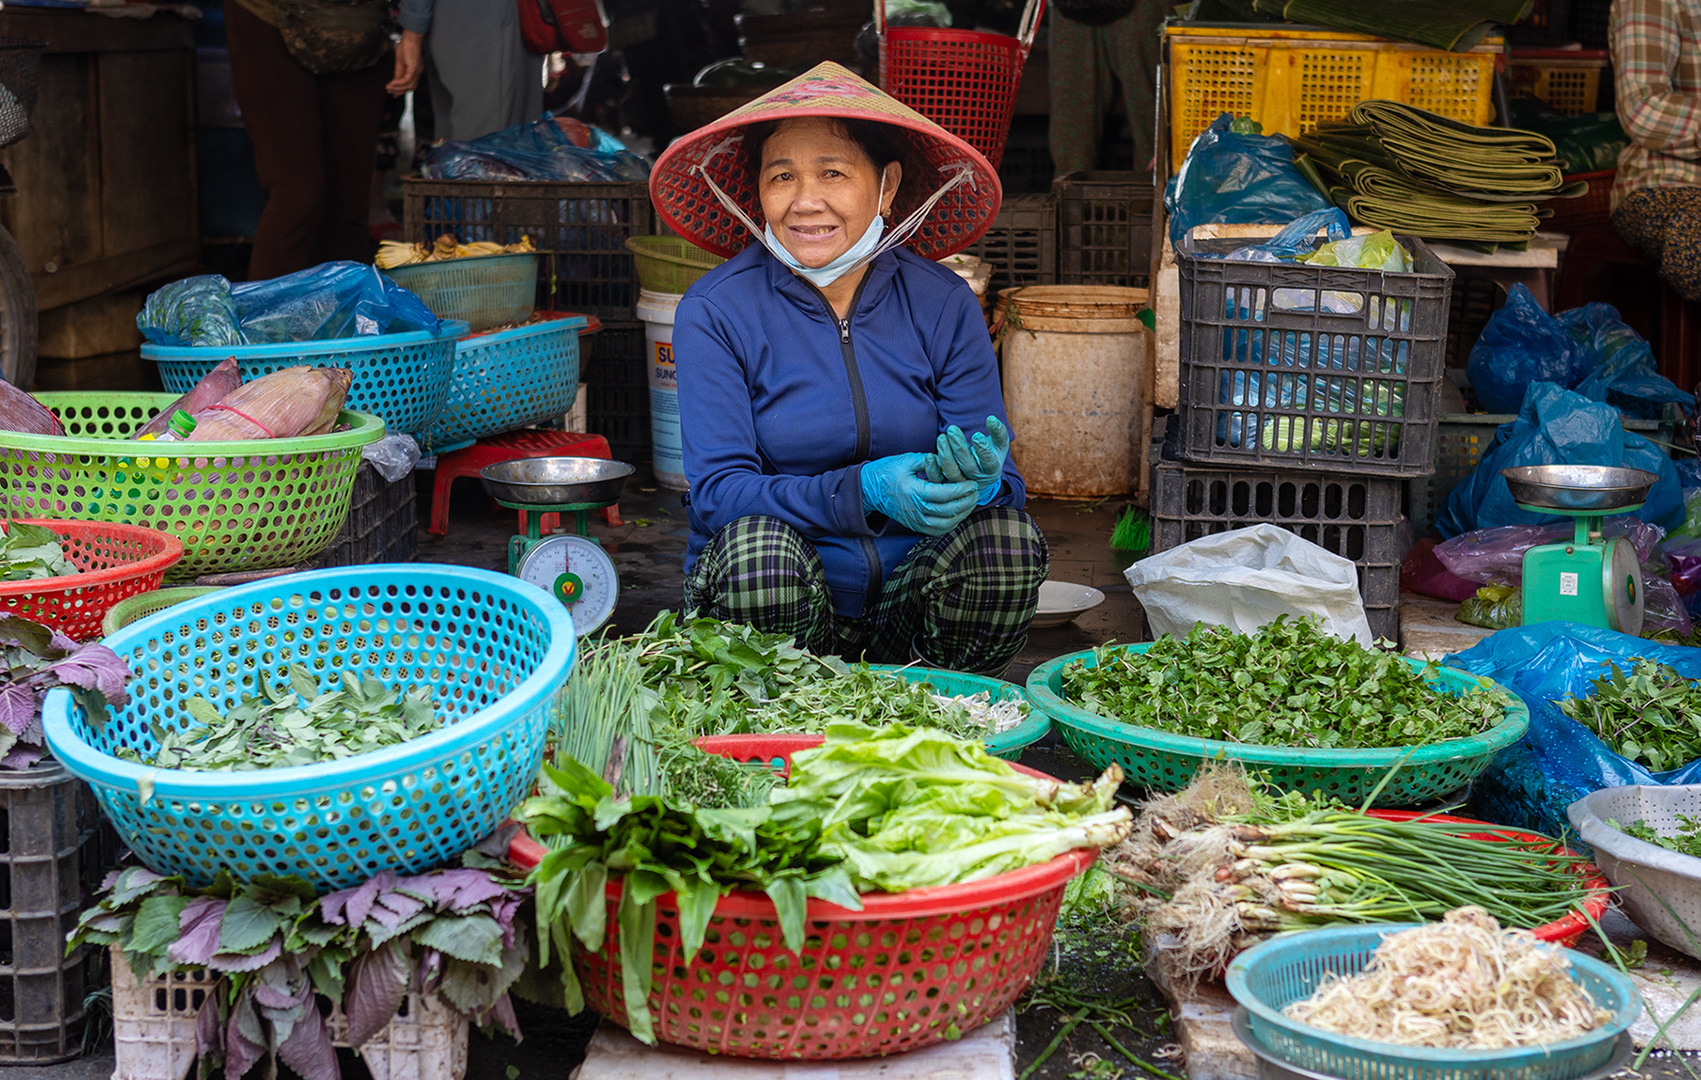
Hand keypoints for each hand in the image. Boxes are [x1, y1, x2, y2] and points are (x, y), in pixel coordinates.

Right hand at [387, 30, 423, 95]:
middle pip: (410, 87)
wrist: (411, 37)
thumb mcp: (400, 61)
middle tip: (390, 92)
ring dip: (398, 88)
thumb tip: (395, 81)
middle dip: (400, 91)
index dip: (402, 90)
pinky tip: (392, 84)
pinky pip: (407, 80)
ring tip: (389, 88)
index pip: (410, 84)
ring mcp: (417, 70)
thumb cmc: (406, 45)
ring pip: (409, 85)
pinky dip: (399, 83)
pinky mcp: (414, 68)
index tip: (394, 94)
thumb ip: (399, 72)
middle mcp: (418, 72)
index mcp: (415, 70)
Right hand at [861, 452, 978, 535]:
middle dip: (966, 503)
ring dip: (961, 515)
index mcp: (913, 491)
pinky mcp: (914, 526)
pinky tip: (958, 514)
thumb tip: (950, 460)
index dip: (961, 490)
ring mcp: (914, 520)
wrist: (869, 489)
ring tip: (970, 503)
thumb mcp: (907, 460)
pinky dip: (951, 525)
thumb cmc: (887, 471)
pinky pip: (937, 531)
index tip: (973, 483)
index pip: (944, 494)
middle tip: (976, 493)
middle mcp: (915, 509)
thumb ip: (929, 460)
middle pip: (948, 511)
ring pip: (945, 524)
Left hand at [927, 416, 1009, 503]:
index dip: (983, 450)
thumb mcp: (999, 444)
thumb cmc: (991, 453)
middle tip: (952, 429)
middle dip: (959, 447)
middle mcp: (977, 479)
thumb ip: (999, 432)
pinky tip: (930, 455)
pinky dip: (932, 469)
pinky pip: (938, 479)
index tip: (976, 435)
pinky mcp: (947, 484)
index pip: (989, 462)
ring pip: (952, 472)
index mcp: (992, 470)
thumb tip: (991, 419)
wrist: (981, 472)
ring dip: (945, 455)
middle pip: (968, 466)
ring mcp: (961, 483)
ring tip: (941, 437)